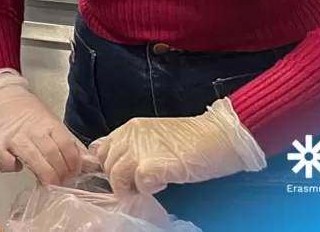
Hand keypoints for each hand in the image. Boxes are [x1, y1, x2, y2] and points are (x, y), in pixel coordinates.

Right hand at [0, 70, 91, 185]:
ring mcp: (13, 138)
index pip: (67, 145)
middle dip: (61, 174)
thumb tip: (91, 163)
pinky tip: (17, 166)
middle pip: (52, 155)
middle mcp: (31, 130)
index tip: (74, 172)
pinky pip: (6, 162)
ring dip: (45, 175)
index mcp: (48, 124)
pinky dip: (13, 168)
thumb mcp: (51, 123)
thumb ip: (70, 144)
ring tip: (48, 183)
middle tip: (62, 181)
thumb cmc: (26, 113)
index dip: (74, 163)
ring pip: (33, 160)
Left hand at [91, 97, 266, 194]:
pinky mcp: (154, 166)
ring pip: (116, 176)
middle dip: (118, 180)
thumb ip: (133, 146)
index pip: (100, 148)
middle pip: (106, 164)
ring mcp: (140, 150)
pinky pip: (139, 185)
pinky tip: (162, 185)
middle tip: (138, 185)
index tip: (121, 175)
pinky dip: (147, 190)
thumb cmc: (192, 139)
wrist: (220, 136)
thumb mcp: (154, 137)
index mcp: (129, 128)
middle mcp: (130, 136)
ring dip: (130, 187)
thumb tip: (119, 165)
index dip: (108, 165)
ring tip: (149, 188)